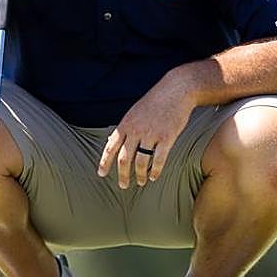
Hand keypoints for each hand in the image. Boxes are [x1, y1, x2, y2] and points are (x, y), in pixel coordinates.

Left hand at [97, 72, 196, 188]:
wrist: (175, 90)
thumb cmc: (154, 102)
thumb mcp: (134, 112)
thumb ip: (124, 128)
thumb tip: (111, 142)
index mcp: (125, 124)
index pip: (110, 147)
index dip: (104, 162)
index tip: (101, 174)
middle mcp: (136, 130)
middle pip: (124, 158)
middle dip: (122, 174)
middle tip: (123, 185)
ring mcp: (151, 134)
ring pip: (141, 162)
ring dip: (140, 175)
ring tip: (141, 182)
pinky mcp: (167, 137)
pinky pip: (159, 159)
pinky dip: (155, 170)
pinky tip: (153, 177)